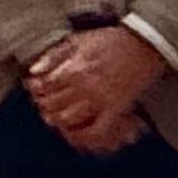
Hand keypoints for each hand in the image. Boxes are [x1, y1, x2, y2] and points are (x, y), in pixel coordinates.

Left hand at [28, 25, 164, 149]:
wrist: (143, 44)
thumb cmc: (109, 40)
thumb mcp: (78, 40)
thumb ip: (54, 56)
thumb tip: (34, 71)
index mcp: (73, 68)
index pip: (44, 87)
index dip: (36, 91)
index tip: (36, 91)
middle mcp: (84, 86)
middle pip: (53, 105)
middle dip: (44, 106)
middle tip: (44, 106)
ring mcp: (100, 100)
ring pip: (69, 120)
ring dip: (58, 121)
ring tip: (56, 118)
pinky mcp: (116, 109)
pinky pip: (97, 131)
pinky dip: (84, 137)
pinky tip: (77, 136)